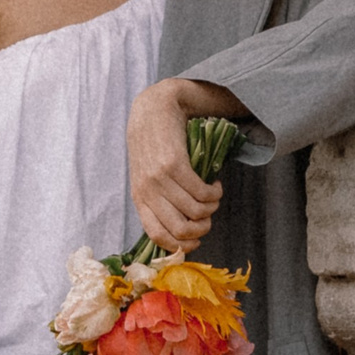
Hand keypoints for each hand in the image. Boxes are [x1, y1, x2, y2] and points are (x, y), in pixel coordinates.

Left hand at [127, 79, 222, 251]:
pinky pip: (202, 191)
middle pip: (180, 229)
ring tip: (213, 195)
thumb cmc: (152, 145)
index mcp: (140, 198)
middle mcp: (148, 191)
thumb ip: (157, 199)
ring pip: (195, 211)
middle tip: (209, 217)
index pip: (157, 236)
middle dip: (202, 229)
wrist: (153, 109)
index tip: (196, 241)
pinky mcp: (175, 164)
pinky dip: (214, 193)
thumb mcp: (146, 175)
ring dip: (212, 207)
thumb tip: (180, 228)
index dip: (181, 246)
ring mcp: (160, 178)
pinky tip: (214, 184)